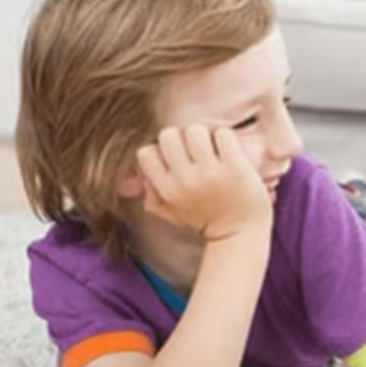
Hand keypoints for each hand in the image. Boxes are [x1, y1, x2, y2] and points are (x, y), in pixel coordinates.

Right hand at [136, 125, 271, 242]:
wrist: (241, 236)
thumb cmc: (205, 221)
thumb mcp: (170, 213)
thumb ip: (147, 194)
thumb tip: (123, 181)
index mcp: (167, 190)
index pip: (147, 152)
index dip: (162, 152)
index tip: (178, 161)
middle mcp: (186, 181)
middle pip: (169, 135)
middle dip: (182, 140)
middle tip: (197, 153)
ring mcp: (211, 174)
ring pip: (195, 130)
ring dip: (205, 136)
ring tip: (214, 151)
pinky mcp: (236, 168)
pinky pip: (223, 135)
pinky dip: (227, 139)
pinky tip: (230, 153)